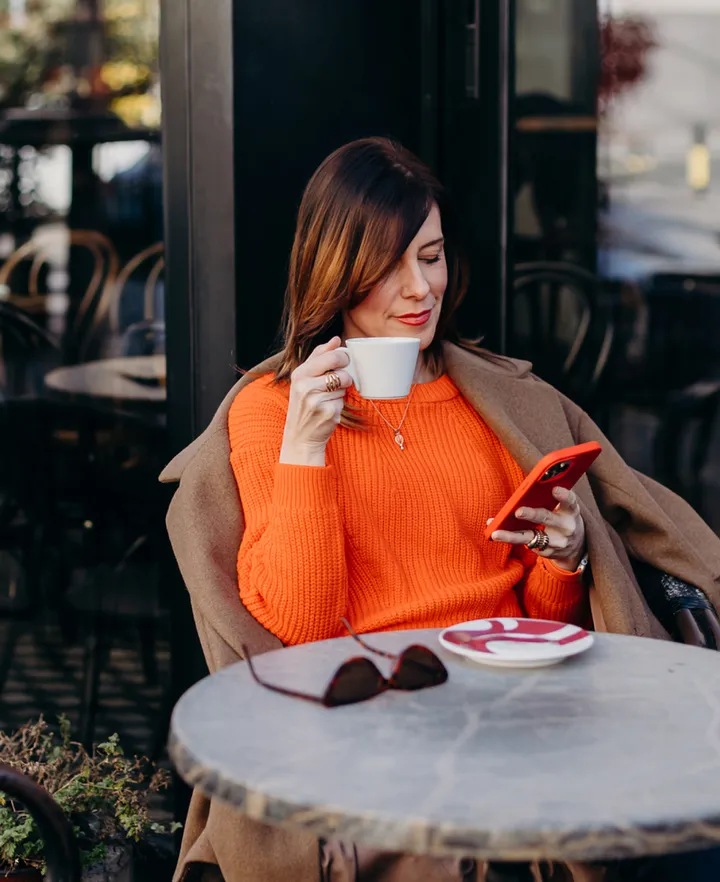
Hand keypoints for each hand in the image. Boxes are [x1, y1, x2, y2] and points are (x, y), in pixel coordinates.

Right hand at [280, 337, 353, 466]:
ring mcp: (317, 400)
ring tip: (328, 397)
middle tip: (343, 379)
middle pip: (340, 370)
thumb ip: (319, 356)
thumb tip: (336, 339)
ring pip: (344, 385)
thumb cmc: (304, 403)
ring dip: (341, 390)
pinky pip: (344, 400)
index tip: (343, 362)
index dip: (342, 357)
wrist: (300, 436)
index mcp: (299, 374)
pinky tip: (329, 409)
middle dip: (346, 373)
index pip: (329, 356)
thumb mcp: (304, 378)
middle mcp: (305, 386)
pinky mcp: (328, 413)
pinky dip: (340, 404)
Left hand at [488, 486, 585, 571]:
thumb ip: (550, 499)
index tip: (555, 489)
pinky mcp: (547, 552)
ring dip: (511, 535)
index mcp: (571, 511)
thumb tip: (523, 491)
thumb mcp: (564, 509)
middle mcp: (566, 527)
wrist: (576, 547)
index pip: (570, 501)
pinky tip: (496, 535)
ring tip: (495, 533)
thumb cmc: (562, 519)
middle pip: (547, 518)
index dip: (564, 496)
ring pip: (531, 537)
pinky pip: (525, 544)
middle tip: (518, 511)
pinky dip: (510, 538)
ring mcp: (557, 542)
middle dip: (532, 514)